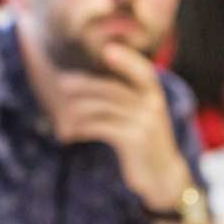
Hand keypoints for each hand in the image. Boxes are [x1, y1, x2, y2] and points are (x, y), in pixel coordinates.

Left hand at [53, 42, 189, 211]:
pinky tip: (69, 133)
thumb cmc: (143, 139)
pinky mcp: (135, 140)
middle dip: (86, 84)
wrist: (161, 174)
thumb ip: (125, 96)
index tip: (107, 49)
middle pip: (113, 88)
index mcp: (154, 93)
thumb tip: (87, 80)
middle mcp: (152, 105)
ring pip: (104, 108)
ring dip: (78, 110)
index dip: (126, 59)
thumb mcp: (141, 114)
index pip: (142, 70)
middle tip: (62, 83)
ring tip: (62, 118)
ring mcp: (145, 122)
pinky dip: (82, 129)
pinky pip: (102, 127)